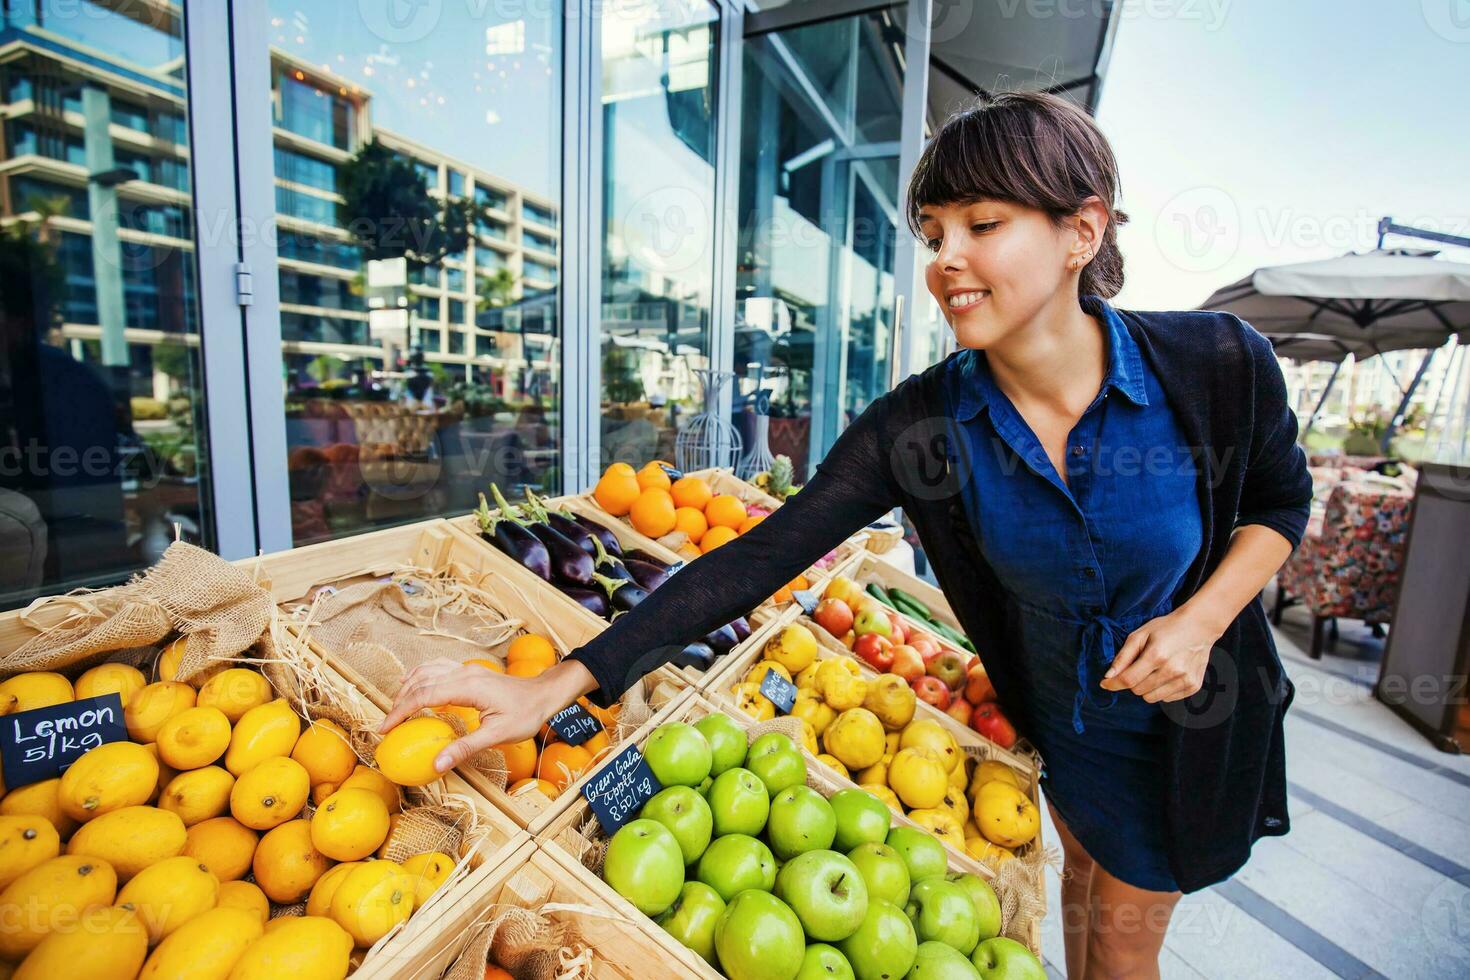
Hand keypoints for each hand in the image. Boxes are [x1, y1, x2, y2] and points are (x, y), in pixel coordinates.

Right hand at [376, 658, 589, 773]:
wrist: (545, 694)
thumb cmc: (525, 715)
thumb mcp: (497, 735)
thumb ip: (465, 748)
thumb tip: (436, 765)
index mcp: (467, 687)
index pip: (423, 695)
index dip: (400, 711)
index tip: (385, 729)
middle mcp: (463, 673)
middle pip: (420, 682)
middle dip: (399, 702)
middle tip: (386, 725)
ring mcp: (466, 669)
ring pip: (426, 671)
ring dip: (408, 687)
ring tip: (395, 708)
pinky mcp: (470, 671)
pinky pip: (437, 668)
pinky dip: (420, 676)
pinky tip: (413, 684)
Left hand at [1099, 608, 1221, 702]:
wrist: (1199, 627)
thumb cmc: (1166, 628)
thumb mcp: (1140, 635)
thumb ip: (1123, 657)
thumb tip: (1108, 676)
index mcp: (1156, 655)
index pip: (1128, 680)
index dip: (1113, 684)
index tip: (1105, 684)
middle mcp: (1172, 670)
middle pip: (1138, 691)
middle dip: (1133, 681)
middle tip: (1140, 667)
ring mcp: (1185, 680)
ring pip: (1151, 698)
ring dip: (1147, 688)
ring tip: (1155, 670)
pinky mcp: (1193, 686)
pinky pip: (1167, 699)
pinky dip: (1162, 690)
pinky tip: (1168, 674)